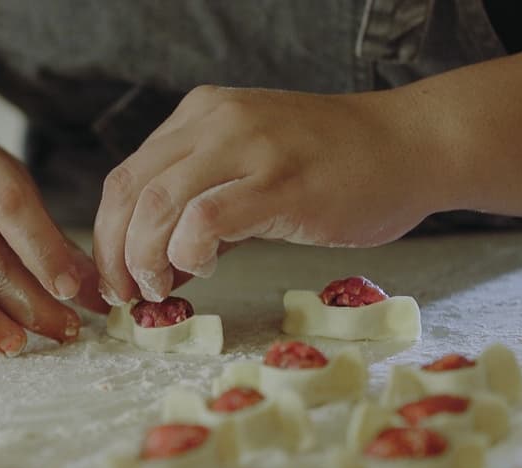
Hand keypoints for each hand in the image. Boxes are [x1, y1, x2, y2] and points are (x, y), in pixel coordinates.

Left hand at [93, 86, 442, 302]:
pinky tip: (204, 270)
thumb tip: (156, 264)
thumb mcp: (253, 167)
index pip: (127, 177)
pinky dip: (189, 253)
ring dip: (146, 259)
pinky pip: (207, 219)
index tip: (115, 280)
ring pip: (158, 204)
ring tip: (161, 291)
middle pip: (130, 192)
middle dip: (115, 254)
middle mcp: (217, 121)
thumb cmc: (338, 167)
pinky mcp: (281, 183)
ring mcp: (249, 148)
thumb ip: (203, 203)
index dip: (107, 235)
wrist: (413, 146)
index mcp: (202, 115)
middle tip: (126, 297)